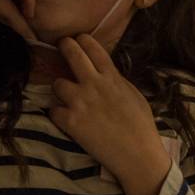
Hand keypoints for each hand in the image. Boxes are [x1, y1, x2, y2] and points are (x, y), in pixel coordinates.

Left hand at [51, 35, 170, 194]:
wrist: (137, 154)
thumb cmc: (141, 125)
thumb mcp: (133, 95)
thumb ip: (116, 81)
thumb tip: (104, 73)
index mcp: (111, 77)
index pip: (92, 47)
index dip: (82, 40)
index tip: (79, 40)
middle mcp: (93, 84)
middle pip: (71, 53)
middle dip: (65, 45)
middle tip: (62, 47)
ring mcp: (80, 102)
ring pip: (57, 83)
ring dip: (61, 89)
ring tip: (68, 97)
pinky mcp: (70, 122)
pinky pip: (53, 110)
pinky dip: (58, 114)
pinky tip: (67, 119)